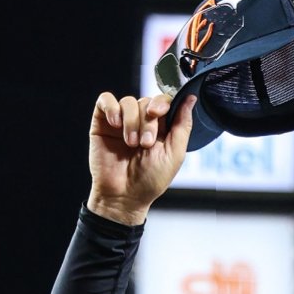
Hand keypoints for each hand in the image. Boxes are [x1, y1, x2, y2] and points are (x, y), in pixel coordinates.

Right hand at [87, 91, 196, 225]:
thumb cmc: (150, 180)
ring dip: (131, 122)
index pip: (164, 102)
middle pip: (146, 102)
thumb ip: (182, 126)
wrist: (123, 195)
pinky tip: (115, 124)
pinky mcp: (102, 122)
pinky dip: (112, 108)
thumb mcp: (174, 154)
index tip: (158, 113)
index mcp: (161, 128)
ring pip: (128, 102)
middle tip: (145, 144)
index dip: (162, 103)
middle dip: (147, 122)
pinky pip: (106, 100)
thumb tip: (191, 98)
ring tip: (131, 144)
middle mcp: (142, 122)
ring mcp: (122, 121)